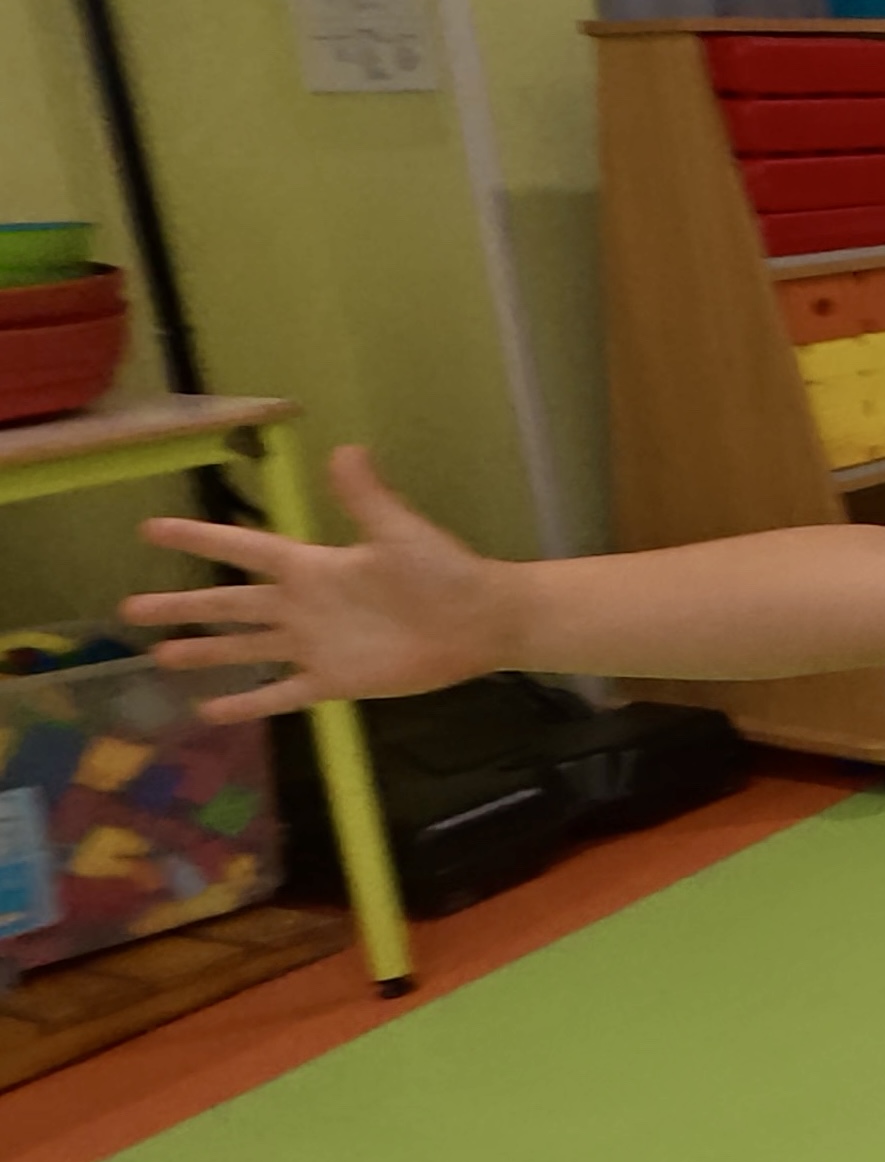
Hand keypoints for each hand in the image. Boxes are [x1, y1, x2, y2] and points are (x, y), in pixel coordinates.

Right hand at [121, 445, 517, 721]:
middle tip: (129, 608)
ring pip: (244, 648)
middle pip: (229, 603)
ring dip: (204, 653)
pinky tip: (209, 712)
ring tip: (159, 657)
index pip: (242, 548)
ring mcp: (314, 644)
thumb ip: (366, 497)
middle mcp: (303, 605)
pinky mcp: (333, 680)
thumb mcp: (399, 532)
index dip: (199, 537)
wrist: (478, 621)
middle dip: (182, 605)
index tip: (150, 528)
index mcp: (313, 566)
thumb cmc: (442, 571)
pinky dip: (247, 704)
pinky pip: (280, 694)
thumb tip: (345, 449)